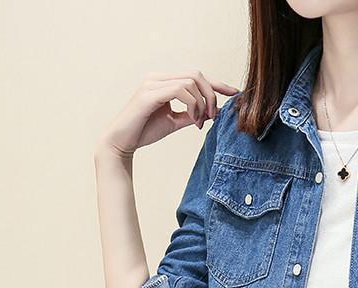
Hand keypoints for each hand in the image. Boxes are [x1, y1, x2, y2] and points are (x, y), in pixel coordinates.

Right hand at [95, 70, 239, 159]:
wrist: (122, 142)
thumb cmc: (145, 131)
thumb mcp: (175, 122)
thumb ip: (191, 114)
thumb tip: (210, 113)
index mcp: (163, 82)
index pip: (195, 76)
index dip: (217, 83)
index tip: (235, 94)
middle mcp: (157, 78)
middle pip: (197, 75)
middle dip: (212, 95)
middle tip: (213, 117)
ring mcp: (152, 83)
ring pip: (191, 82)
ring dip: (203, 104)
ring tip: (200, 123)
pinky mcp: (149, 94)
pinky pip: (181, 91)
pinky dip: (193, 106)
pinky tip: (193, 121)